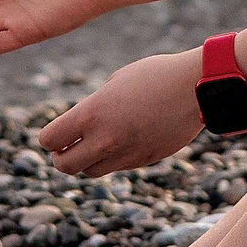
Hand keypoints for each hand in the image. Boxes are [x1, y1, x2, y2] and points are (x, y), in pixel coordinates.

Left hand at [39, 50, 204, 176]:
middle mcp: (105, 140)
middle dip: (61, 157)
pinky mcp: (145, 160)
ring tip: (93, 144)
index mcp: (92, 114)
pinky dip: (112, 159)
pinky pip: (118, 167)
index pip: (49, 140)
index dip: (48, 137)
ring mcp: (126, 154)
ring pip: (91, 171)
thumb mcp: (114, 84)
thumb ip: (94, 108)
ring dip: (86, 161)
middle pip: (65, 166)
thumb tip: (82, 126)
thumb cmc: (155, 75)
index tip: (56, 131)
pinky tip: (122, 139)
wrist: (197, 87)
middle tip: (67, 145)